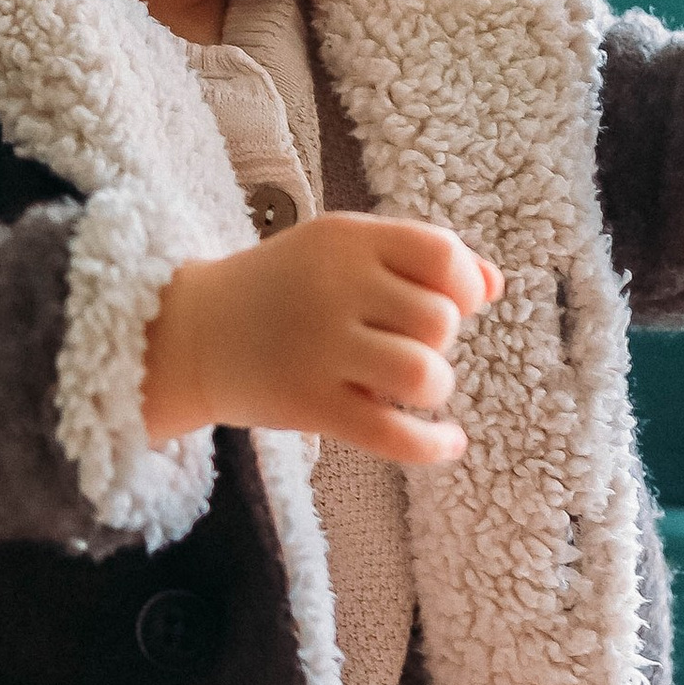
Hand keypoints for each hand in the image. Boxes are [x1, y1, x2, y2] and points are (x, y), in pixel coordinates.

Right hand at [142, 210, 500, 466]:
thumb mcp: (338, 250)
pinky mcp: (309, 406)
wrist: (189, 333)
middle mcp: (333, 288)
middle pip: (438, 320)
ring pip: (423, 375)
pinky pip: (395, 435)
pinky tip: (450, 443)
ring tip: (408, 387)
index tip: (449, 302)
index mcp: (344, 239)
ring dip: (431, 386)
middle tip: (400, 343)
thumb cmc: (280, 288)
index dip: (463, 284)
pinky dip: (434, 445)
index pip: (441, 254)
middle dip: (437, 340)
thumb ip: (414, 257)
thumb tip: (494, 285)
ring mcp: (319, 349)